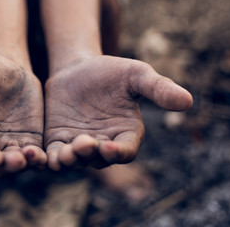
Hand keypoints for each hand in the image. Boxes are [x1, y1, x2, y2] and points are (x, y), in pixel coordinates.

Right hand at [0, 52, 45, 175]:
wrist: (6, 66)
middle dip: (4, 166)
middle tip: (16, 161)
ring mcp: (7, 143)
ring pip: (13, 164)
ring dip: (22, 165)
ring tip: (33, 156)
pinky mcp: (27, 140)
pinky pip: (32, 156)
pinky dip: (37, 159)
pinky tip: (44, 155)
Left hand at [44, 55, 192, 169]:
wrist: (78, 68)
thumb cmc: (111, 72)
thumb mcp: (136, 75)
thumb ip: (157, 89)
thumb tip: (188, 101)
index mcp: (126, 134)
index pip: (125, 151)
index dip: (117, 152)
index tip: (107, 146)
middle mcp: (104, 144)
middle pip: (98, 159)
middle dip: (90, 155)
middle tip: (81, 145)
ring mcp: (79, 145)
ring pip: (75, 161)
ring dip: (69, 160)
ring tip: (63, 153)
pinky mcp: (58, 141)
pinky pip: (53, 155)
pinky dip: (48, 159)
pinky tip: (41, 156)